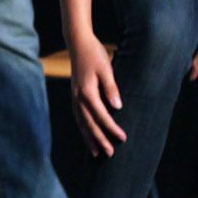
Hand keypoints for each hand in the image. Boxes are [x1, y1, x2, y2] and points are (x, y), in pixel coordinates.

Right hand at [68, 32, 127, 156]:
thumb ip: (111, 88)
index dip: (112, 128)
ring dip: (89, 138)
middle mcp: (78, 97)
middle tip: (110, 154)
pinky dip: (83, 129)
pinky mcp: (74, 96)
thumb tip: (118, 107)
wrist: (78, 43)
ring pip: (81, 123)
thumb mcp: (106, 68)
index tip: (123, 138)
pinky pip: (78, 117)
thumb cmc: (94, 55)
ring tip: (96, 153)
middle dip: (99, 140)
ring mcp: (74, 97)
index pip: (101, 115)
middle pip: (88, 124)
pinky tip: (88, 136)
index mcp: (86, 91)